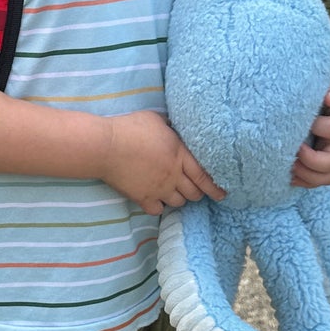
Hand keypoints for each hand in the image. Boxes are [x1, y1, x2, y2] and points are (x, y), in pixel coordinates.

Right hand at [103, 111, 223, 212]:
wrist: (106, 146)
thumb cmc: (130, 128)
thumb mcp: (156, 119)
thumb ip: (171, 127)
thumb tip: (176, 126)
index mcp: (180, 155)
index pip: (205, 176)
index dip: (216, 187)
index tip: (223, 194)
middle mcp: (173, 175)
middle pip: (194, 193)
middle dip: (198, 193)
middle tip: (196, 190)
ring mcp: (158, 188)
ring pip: (179, 202)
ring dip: (180, 198)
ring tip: (176, 192)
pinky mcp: (142, 197)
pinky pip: (158, 210)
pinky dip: (160, 207)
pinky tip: (157, 200)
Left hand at [293, 49, 329, 187]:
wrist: (329, 82)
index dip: (321, 128)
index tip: (307, 119)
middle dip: (312, 161)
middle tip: (295, 148)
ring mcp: (329, 151)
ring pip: (327, 177)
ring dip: (306, 175)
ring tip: (288, 164)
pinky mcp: (317, 158)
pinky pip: (314, 179)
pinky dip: (301, 179)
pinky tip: (284, 171)